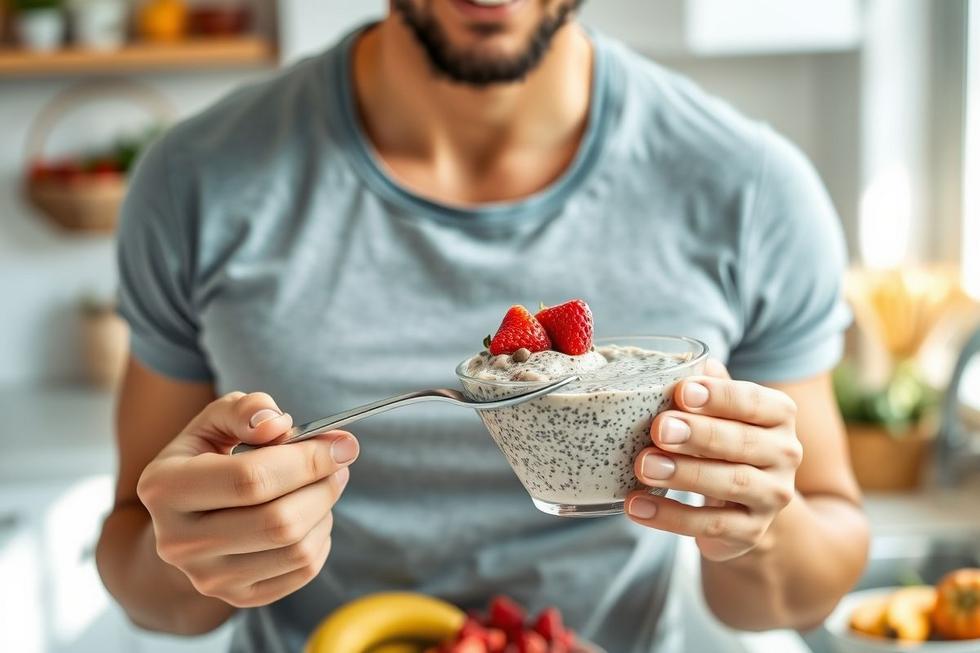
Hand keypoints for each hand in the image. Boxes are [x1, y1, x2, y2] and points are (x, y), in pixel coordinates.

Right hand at [136, 392, 357, 606]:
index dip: (306, 461)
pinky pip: (303, 570)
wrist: (186, 520)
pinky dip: (320, 538)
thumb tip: (276, 424)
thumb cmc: (209, 459)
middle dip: (322, 486)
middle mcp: (178, 542)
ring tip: (322, 485)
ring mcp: (207, 577)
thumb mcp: (215, 421)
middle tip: (340, 463)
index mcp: (165, 488)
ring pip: (296, 549)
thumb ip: (245, 409)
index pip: (250, 480)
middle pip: (278, 521)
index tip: (341, 445)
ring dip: (324, 511)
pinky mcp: (237, 597)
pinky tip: (310, 515)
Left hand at [626, 360, 802, 561]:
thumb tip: (696, 363)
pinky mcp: (751, 531)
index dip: (720, 396)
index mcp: (778, 415)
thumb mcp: (724, 413)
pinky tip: (637, 505)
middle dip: (699, 434)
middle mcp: (785, 454)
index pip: (754, 402)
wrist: (751, 504)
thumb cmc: (726, 443)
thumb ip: (711, 388)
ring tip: (643, 466)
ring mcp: (772, 496)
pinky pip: (711, 525)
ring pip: (732, 483)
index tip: (683, 392)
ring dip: (684, 474)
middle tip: (659, 429)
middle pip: (743, 442)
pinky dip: (671, 517)